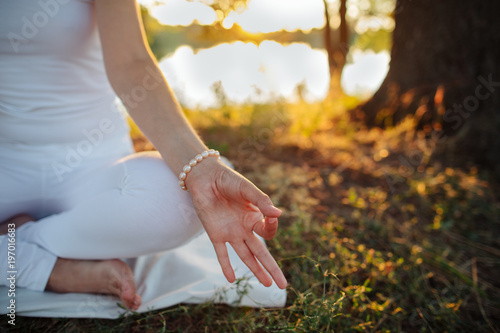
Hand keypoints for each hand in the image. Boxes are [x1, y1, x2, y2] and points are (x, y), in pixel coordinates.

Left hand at [186, 159, 286, 288]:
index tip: (271, 216)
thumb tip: (278, 214)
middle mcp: (244, 228)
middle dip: (272, 268)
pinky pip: (222, 253)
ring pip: (245, 256)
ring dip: (256, 270)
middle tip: (282, 284)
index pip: (268, 231)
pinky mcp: (215, 235)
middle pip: (261, 252)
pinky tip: (231, 279)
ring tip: (267, 285)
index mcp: (254, 216)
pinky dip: (226, 266)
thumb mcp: (247, 189)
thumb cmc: (228, 180)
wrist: (205, 178)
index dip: (272, 227)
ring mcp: (230, 233)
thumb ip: (261, 201)